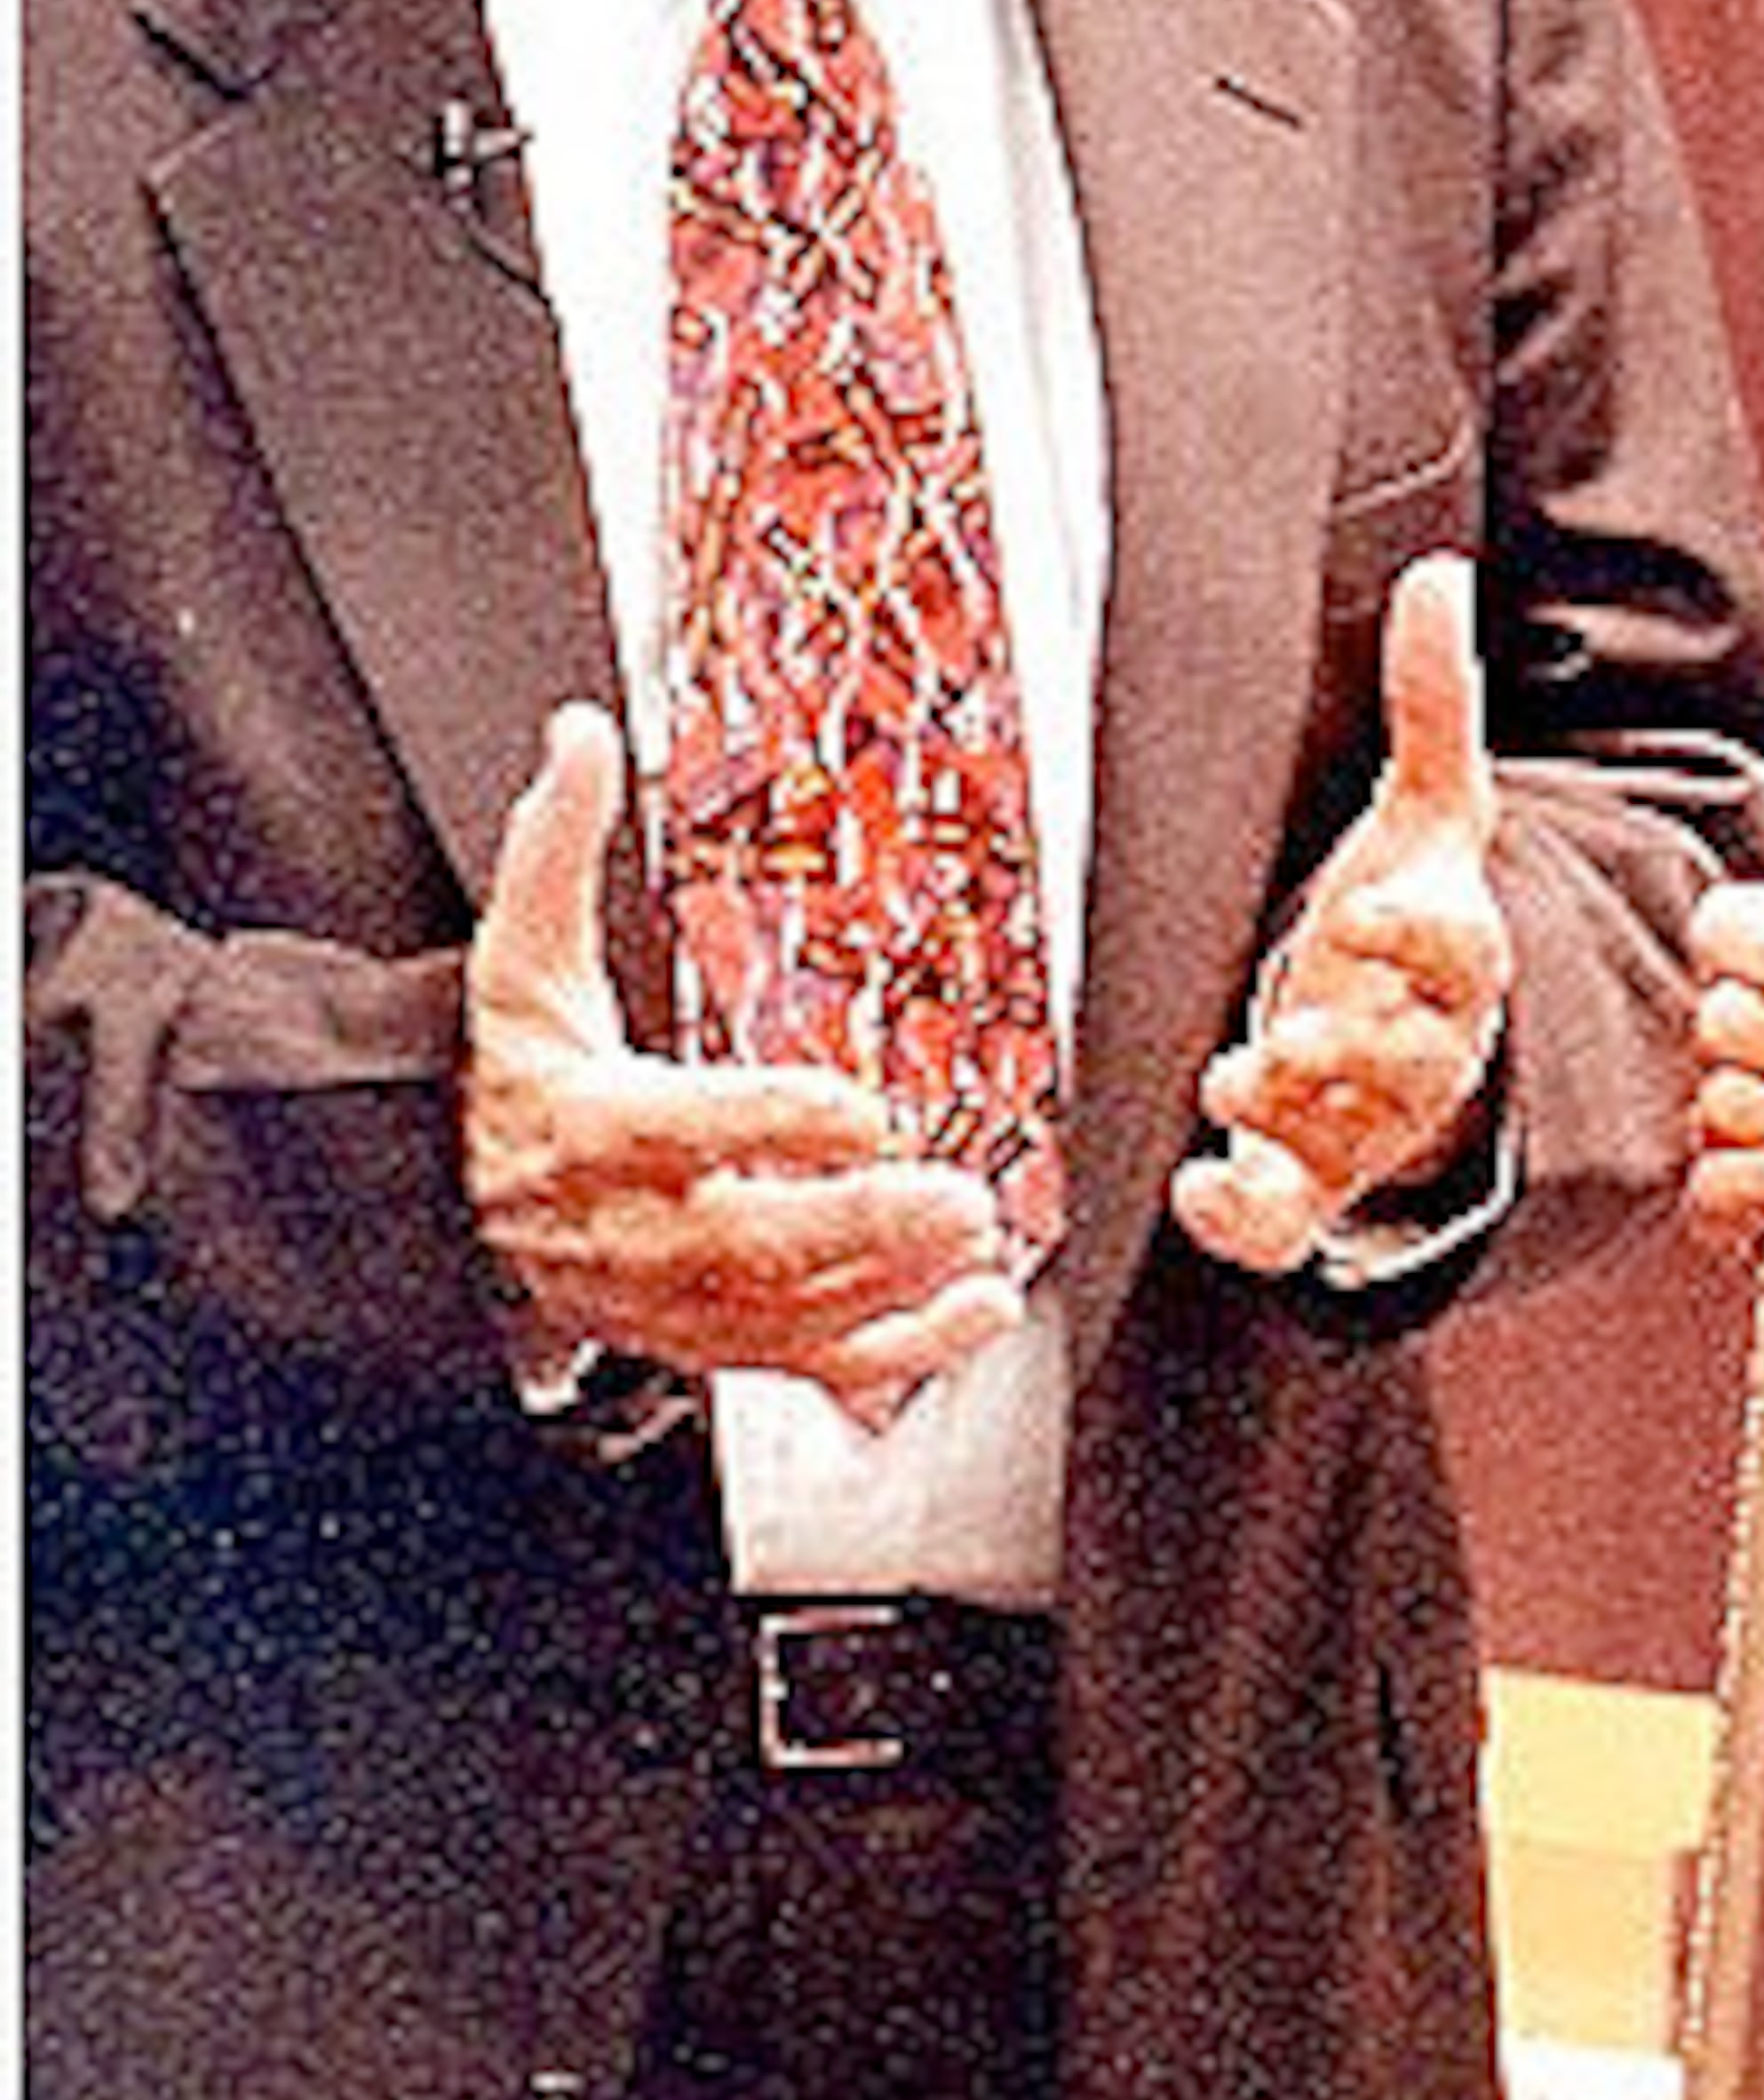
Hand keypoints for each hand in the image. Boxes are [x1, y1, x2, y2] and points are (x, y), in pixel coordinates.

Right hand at [465, 703, 1028, 1411]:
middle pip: (742, 1242)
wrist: (447, 1205)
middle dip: (854, 1226)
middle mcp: (626, 1229)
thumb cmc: (507, 1073)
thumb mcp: (517, 959)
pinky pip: (806, 1364)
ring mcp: (670, 1301)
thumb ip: (555, 846)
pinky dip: (897, 1354)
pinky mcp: (712, 1340)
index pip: (670, 1131)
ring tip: (980, 1251)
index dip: (764, 1123)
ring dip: (890, 1292)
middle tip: (954, 1198)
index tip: (857, 1107)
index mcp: (582, 1126)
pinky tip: (973, 1314)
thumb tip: (579, 734)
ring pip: (781, 1317)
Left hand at [1173, 555, 1514, 1276]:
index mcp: (1457, 954)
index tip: (1368, 911)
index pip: (1460, 949)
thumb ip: (1431, 702)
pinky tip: (1199, 1195)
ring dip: (1296, 1123)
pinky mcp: (1315, 1180)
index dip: (1417, 934)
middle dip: (1353, 1053)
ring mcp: (1370, 1124)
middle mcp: (1424, 1048)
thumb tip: (1437, 577)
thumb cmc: (1405, 911)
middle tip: (1288, 1038)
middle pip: (1414, 1061)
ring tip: (1235, 1088)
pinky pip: (1292, 1218)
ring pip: (1354, 1139)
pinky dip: (1251, 1219)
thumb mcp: (1424, 807)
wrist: (1396, 1023)